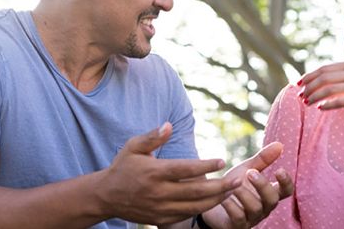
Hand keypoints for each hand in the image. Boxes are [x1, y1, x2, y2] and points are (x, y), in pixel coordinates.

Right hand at [96, 123, 241, 224]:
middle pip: (195, 191)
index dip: (205, 166)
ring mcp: (160, 208)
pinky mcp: (161, 219)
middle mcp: (158, 192)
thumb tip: (169, 125)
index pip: (185, 169)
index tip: (222, 161)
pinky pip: (187, 215)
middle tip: (238, 180)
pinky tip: (216, 200)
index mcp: (154, 172)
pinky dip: (204, 208)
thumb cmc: (123, 167)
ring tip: (233, 190)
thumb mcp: (133, 147)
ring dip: (217, 199)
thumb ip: (152, 137)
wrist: (106, 196)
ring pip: (195, 206)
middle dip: (220, 186)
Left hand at [201, 142, 294, 228]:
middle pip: (272, 200)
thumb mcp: (247, 170)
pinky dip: (231, 206)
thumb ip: (263, 160)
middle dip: (263, 185)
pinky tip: (223, 197)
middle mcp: (264, 207)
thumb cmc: (234, 187)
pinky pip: (238, 217)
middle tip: (250, 173)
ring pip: (255, 208)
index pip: (286, 191)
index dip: (286, 182)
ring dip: (244, 194)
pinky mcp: (237, 225)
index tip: (279, 169)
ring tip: (233, 185)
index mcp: (269, 193)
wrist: (211, 203)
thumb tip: (280, 144)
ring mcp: (252, 218)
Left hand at [298, 61, 343, 124]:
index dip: (309, 76)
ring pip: (329, 89)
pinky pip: (341, 101)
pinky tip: (320, 108)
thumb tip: (324, 78)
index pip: (324, 68)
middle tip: (300, 95)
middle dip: (309, 86)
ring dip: (315, 96)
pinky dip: (328, 104)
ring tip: (307, 102)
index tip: (298, 83)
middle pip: (324, 78)